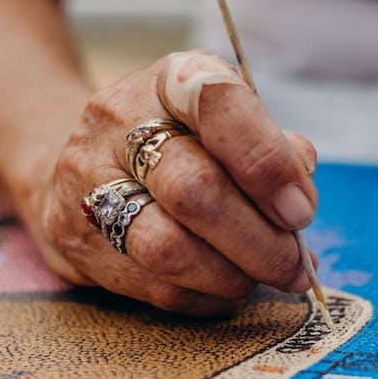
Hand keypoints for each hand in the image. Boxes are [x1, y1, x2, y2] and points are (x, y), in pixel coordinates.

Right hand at [22, 51, 318, 316]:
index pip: (219, 104)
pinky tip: (225, 288)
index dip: (266, 162)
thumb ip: (271, 151)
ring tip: (263, 278)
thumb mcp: (227, 125)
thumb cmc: (180, 145)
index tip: (301, 210)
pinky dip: (205, 297)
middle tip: (295, 267)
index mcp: (172, 81)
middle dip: (260, 241)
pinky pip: (154, 287)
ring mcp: (87, 181)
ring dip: (232, 276)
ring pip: (168, 248)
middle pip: (194, 190)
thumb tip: (298, 202)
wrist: (83, 164)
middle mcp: (118, 121)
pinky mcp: (76, 239)